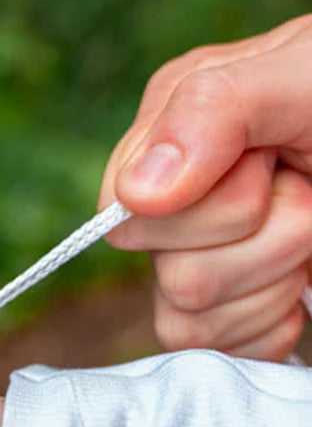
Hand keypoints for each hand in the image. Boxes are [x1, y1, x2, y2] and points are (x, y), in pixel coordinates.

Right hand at [99, 14, 311, 360]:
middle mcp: (170, 201)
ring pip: (190, 321)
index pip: (132, 216)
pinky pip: (209, 351)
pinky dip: (269, 324)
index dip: (215, 207)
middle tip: (308, 192)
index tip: (275, 165)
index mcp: (168, 134)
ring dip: (274, 281)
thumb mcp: (307, 75)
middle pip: (171, 276)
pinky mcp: (219, 309)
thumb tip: (136, 193)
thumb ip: (216, 110)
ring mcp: (192, 258)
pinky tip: (298, 279)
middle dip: (264, 242)